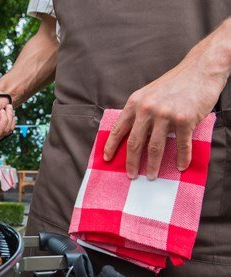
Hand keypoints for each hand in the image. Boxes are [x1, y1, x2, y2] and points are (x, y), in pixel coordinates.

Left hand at [103, 44, 227, 179]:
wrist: (200, 69)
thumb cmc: (173, 83)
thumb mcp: (148, 94)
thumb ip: (139, 112)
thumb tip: (131, 136)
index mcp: (135, 103)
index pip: (119, 129)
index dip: (111, 146)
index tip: (107, 159)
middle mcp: (147, 109)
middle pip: (135, 143)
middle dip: (131, 162)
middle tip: (131, 175)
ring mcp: (166, 115)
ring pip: (155, 147)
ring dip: (153, 165)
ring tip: (151, 176)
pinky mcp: (185, 119)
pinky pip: (181, 145)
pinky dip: (181, 158)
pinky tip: (180, 166)